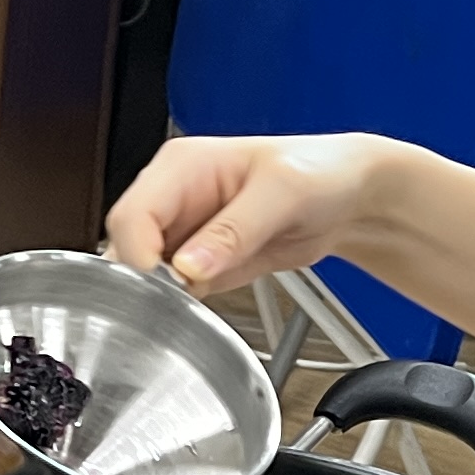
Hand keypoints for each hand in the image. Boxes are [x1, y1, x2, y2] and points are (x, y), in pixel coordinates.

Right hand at [103, 134, 398, 293]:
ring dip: (162, 297)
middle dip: (146, 279)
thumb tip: (187, 266)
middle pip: (125, 246)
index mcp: (180, 166)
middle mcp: (173, 198)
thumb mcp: (282, 193)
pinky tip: (206, 308)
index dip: (138, 254)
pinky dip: (181, 308)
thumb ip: (233, 230)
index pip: (131, 214)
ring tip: (202, 301)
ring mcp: (182, 234)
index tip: (166, 284)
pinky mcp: (195, 265)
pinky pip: (170, 293)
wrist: (348, 198)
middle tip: (182, 300)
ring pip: (141, 275)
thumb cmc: (320, 173)